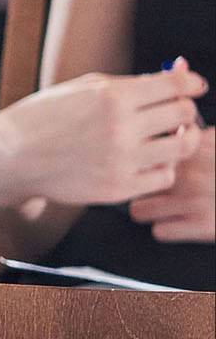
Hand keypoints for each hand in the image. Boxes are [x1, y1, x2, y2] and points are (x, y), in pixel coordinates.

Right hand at [0, 65, 207, 214]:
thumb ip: (133, 82)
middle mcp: (119, 127)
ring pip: (182, 147)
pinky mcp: (118, 188)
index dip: (190, 84)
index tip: (191, 87)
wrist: (10, 156)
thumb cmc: (48, 116)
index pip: (176, 86)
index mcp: (111, 96)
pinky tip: (146, 160)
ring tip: (166, 138)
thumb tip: (183, 72)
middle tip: (175, 114)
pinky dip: (162, 167)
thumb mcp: (83, 88)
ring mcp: (120, 160)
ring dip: (181, 140)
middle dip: (185, 111)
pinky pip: (164, 177)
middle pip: (185, 114)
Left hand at [130, 123, 213, 243]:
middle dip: (138, 187)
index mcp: (191, 147)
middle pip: (133, 181)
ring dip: (149, 211)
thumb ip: (194, 130)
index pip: (141, 151)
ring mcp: (194, 199)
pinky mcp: (205, 226)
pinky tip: (180, 224)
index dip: (139, 160)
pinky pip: (160, 232)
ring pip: (138, 210)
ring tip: (163, 209)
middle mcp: (188, 172)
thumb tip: (178, 106)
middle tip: (150, 190)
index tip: (139, 165)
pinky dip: (167, 230)